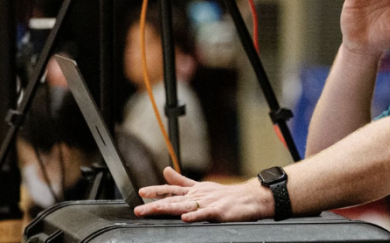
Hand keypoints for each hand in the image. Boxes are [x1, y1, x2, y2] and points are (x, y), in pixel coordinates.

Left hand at [134, 167, 270, 221]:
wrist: (249, 198)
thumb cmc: (225, 195)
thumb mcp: (201, 186)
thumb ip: (182, 181)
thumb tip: (165, 171)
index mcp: (193, 191)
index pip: (171, 190)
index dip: (156, 190)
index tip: (141, 192)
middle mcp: (198, 196)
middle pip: (173, 200)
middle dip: (155, 204)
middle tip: (139, 209)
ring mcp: (208, 203)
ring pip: (185, 206)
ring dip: (170, 208)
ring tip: (156, 209)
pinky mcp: (218, 211)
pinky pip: (204, 214)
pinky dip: (195, 215)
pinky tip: (185, 218)